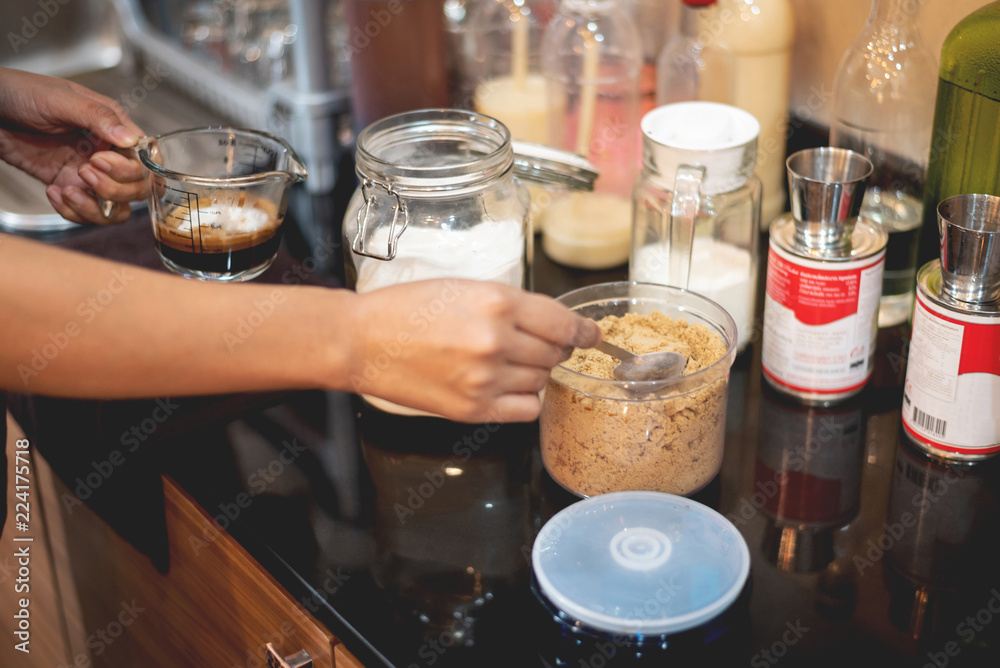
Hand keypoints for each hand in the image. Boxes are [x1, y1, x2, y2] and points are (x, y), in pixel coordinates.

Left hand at [0, 67, 145, 223]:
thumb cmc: (21, 92)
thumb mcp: (60, 99)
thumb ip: (98, 117)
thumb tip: (130, 139)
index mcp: (111, 127)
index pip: (142, 160)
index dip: (128, 169)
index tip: (99, 159)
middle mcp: (105, 152)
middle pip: (135, 189)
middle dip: (113, 189)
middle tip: (82, 172)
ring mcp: (86, 172)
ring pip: (114, 208)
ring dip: (95, 208)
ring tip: (68, 191)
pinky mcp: (66, 186)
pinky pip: (85, 212)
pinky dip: (72, 211)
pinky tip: (53, 192)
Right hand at [347, 279, 600, 422]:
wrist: (362, 341)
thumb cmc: (408, 309)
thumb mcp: (466, 288)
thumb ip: (512, 306)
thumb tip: (553, 326)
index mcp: (497, 302)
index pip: (563, 322)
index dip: (583, 331)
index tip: (591, 335)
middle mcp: (496, 341)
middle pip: (555, 353)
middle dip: (552, 348)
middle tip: (532, 343)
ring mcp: (485, 379)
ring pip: (542, 381)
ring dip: (534, 372)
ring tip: (506, 362)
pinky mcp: (473, 409)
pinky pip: (526, 410)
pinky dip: (525, 399)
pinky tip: (506, 387)